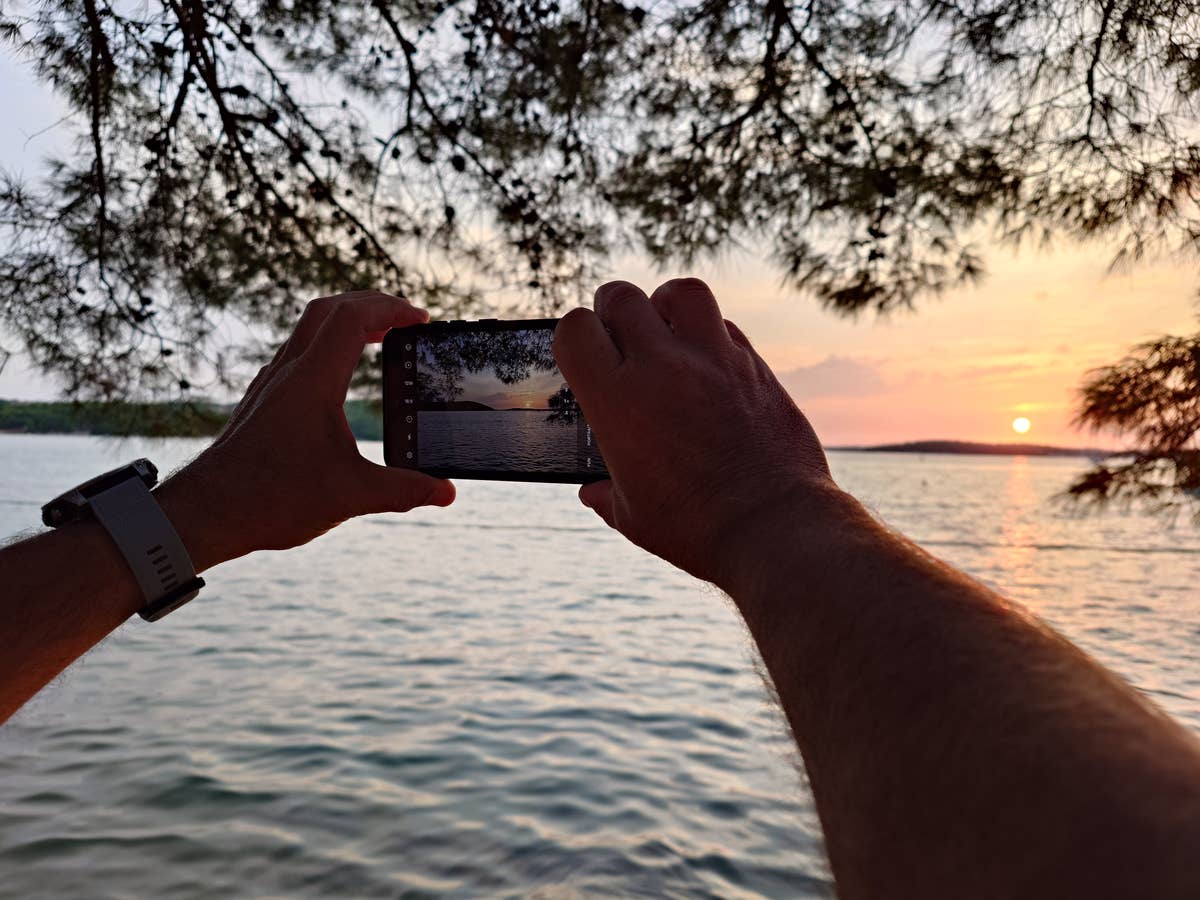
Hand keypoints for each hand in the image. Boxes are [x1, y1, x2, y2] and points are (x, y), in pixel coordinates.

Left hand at [157, 291, 454, 570]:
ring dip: (346, 321)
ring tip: (379, 337)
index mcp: (311, 382)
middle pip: (328, 309)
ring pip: (308, 329)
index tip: (421, 320)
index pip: (353, 318)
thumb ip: (404, 491)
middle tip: (405, 318)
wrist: (204, 514)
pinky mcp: (262, 402)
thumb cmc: (270, 499)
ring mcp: (270, 385)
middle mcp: (288, 373)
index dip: (391, 309)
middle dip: (371, 303)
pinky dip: (327, 346)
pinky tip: (339, 377)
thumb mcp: (350, 495)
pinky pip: (297, 353)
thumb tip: (446, 492)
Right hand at [553, 278, 842, 590]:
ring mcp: (712, 360)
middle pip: (622, 297)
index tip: (583, 356)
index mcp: (617, 401)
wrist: (775, 528)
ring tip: (666, 330)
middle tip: (619, 336)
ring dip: (666, 304)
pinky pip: (725, 325)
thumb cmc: (697, 529)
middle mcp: (661, 367)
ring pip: (681, 291)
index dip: (573, 337)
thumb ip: (606, 494)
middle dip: (612, 310)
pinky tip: (706, 362)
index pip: (575, 330)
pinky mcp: (755, 367)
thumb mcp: (633, 517)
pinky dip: (709, 333)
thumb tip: (591, 490)